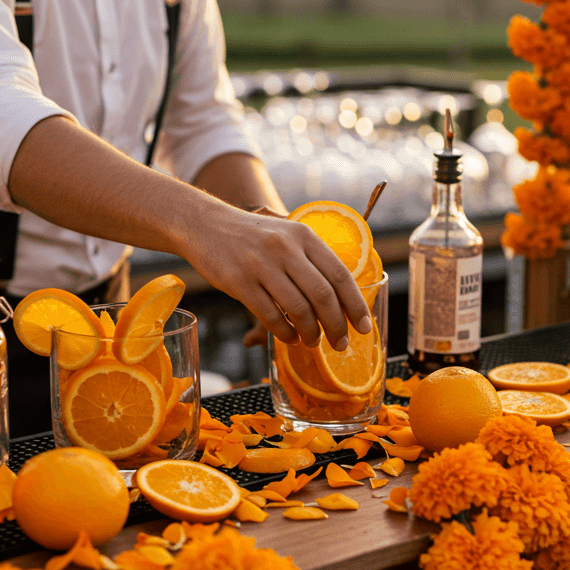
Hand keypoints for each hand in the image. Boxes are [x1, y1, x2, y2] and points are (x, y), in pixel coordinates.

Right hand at [182, 208, 371, 350]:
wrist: (204, 225)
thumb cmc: (252, 237)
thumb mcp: (286, 235)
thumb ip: (311, 258)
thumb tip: (342, 297)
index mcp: (303, 236)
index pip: (340, 275)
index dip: (356, 305)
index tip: (364, 327)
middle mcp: (285, 248)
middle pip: (323, 295)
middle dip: (337, 326)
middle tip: (340, 344)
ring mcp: (261, 265)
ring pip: (298, 309)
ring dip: (311, 333)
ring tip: (313, 342)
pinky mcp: (239, 282)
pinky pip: (270, 316)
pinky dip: (285, 333)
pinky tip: (290, 338)